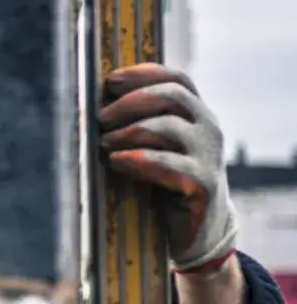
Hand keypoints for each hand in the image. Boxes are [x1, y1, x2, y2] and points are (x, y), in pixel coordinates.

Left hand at [98, 63, 237, 272]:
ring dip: (128, 132)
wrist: (199, 228)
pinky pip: (169, 164)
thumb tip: (95, 104)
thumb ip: (138, 122)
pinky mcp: (202, 184)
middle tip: (100, 118)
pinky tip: (116, 162)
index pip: (176, 79)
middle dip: (130, 103)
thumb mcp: (155, 146)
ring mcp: (208, 156)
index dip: (143, 74)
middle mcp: (208, 128)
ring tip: (103, 143)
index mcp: (196, 114)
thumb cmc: (166, 181)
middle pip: (171, 96)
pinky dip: (138, 159)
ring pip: (168, 127)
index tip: (110, 81)